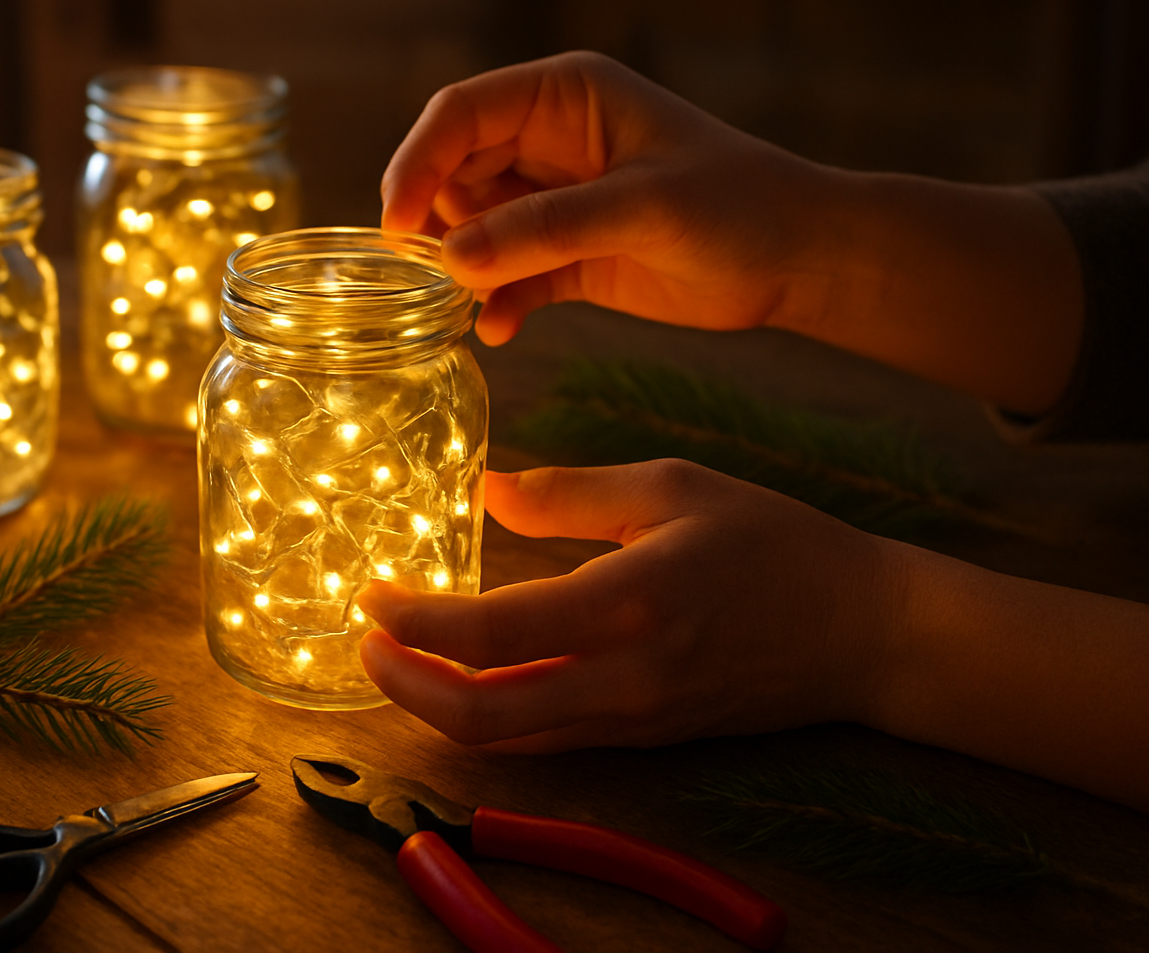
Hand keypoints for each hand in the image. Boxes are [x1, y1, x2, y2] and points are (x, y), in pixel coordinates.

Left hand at [357, 463, 896, 752]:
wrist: (863, 632)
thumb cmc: (773, 544)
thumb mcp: (672, 486)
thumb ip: (569, 491)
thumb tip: (486, 491)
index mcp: (628, 602)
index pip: (491, 635)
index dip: (414, 624)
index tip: (372, 596)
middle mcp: (624, 678)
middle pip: (481, 716)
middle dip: (403, 687)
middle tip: (362, 642)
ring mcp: (633, 718)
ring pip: (507, 740)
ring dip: (437, 707)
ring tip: (397, 657)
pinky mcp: (643, 736)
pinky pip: (544, 739)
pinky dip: (488, 717)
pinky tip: (465, 679)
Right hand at [380, 51, 839, 345]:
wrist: (801, 259)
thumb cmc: (739, 207)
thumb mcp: (643, 208)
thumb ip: (546, 229)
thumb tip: (451, 259)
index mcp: (565, 96)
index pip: (461, 114)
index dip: (418, 163)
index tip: (396, 225)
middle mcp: (549, 142)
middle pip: (453, 173)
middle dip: (433, 223)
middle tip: (419, 278)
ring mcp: (555, 201)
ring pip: (472, 230)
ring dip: (460, 269)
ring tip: (458, 309)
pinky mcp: (566, 257)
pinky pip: (506, 277)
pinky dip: (495, 303)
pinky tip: (498, 331)